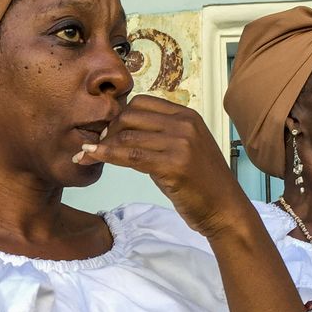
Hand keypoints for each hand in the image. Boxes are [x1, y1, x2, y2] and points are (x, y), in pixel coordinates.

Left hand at [75, 95, 246, 236]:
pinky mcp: (174, 165)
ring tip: (86, 155)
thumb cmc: (200, 183)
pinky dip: (106, 155)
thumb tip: (119, 130)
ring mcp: (181, 144)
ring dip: (101, 145)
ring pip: (126, 136)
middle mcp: (185, 124)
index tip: (105, 132)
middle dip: (107, 130)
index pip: (141, 103)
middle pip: (130, 116)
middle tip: (95, 146)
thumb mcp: (181, 150)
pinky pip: (130, 155)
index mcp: (187, 116)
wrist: (224, 209)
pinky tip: (90, 157)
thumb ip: (157, 136)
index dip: (118, 116)